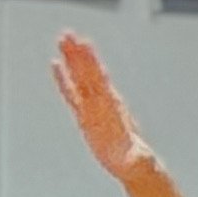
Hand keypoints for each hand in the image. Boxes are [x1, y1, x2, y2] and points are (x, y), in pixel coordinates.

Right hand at [50, 33, 151, 180]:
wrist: (132, 163)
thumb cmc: (136, 162)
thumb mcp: (138, 161)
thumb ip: (138, 159)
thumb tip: (141, 160)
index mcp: (114, 108)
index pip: (99, 80)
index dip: (91, 62)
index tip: (84, 44)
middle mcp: (103, 102)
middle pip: (87, 74)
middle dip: (77, 54)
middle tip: (66, 33)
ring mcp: (94, 107)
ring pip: (79, 79)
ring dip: (71, 60)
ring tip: (61, 39)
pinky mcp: (84, 115)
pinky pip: (71, 94)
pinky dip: (63, 80)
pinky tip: (56, 64)